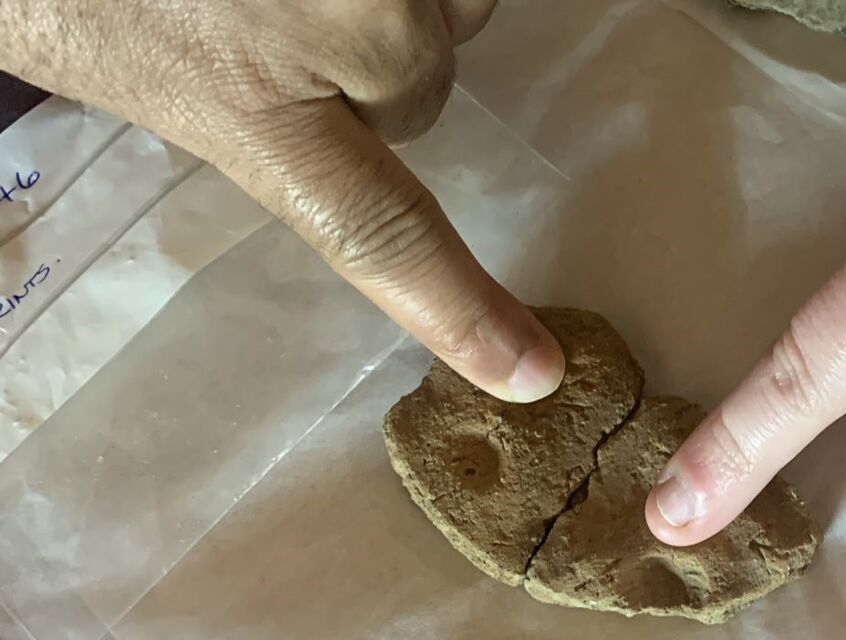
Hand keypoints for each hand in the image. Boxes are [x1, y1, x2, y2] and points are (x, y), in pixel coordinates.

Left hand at [1, 0, 564, 401]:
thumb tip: (282, 109)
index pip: (377, 231)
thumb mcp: (112, 52)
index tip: (528, 371)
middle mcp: (347, 29)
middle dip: (370, 63)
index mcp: (246, 97)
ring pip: (449, 3)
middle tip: (272, 9)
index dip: (458, 307)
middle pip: (423, 83)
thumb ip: (226, 106)